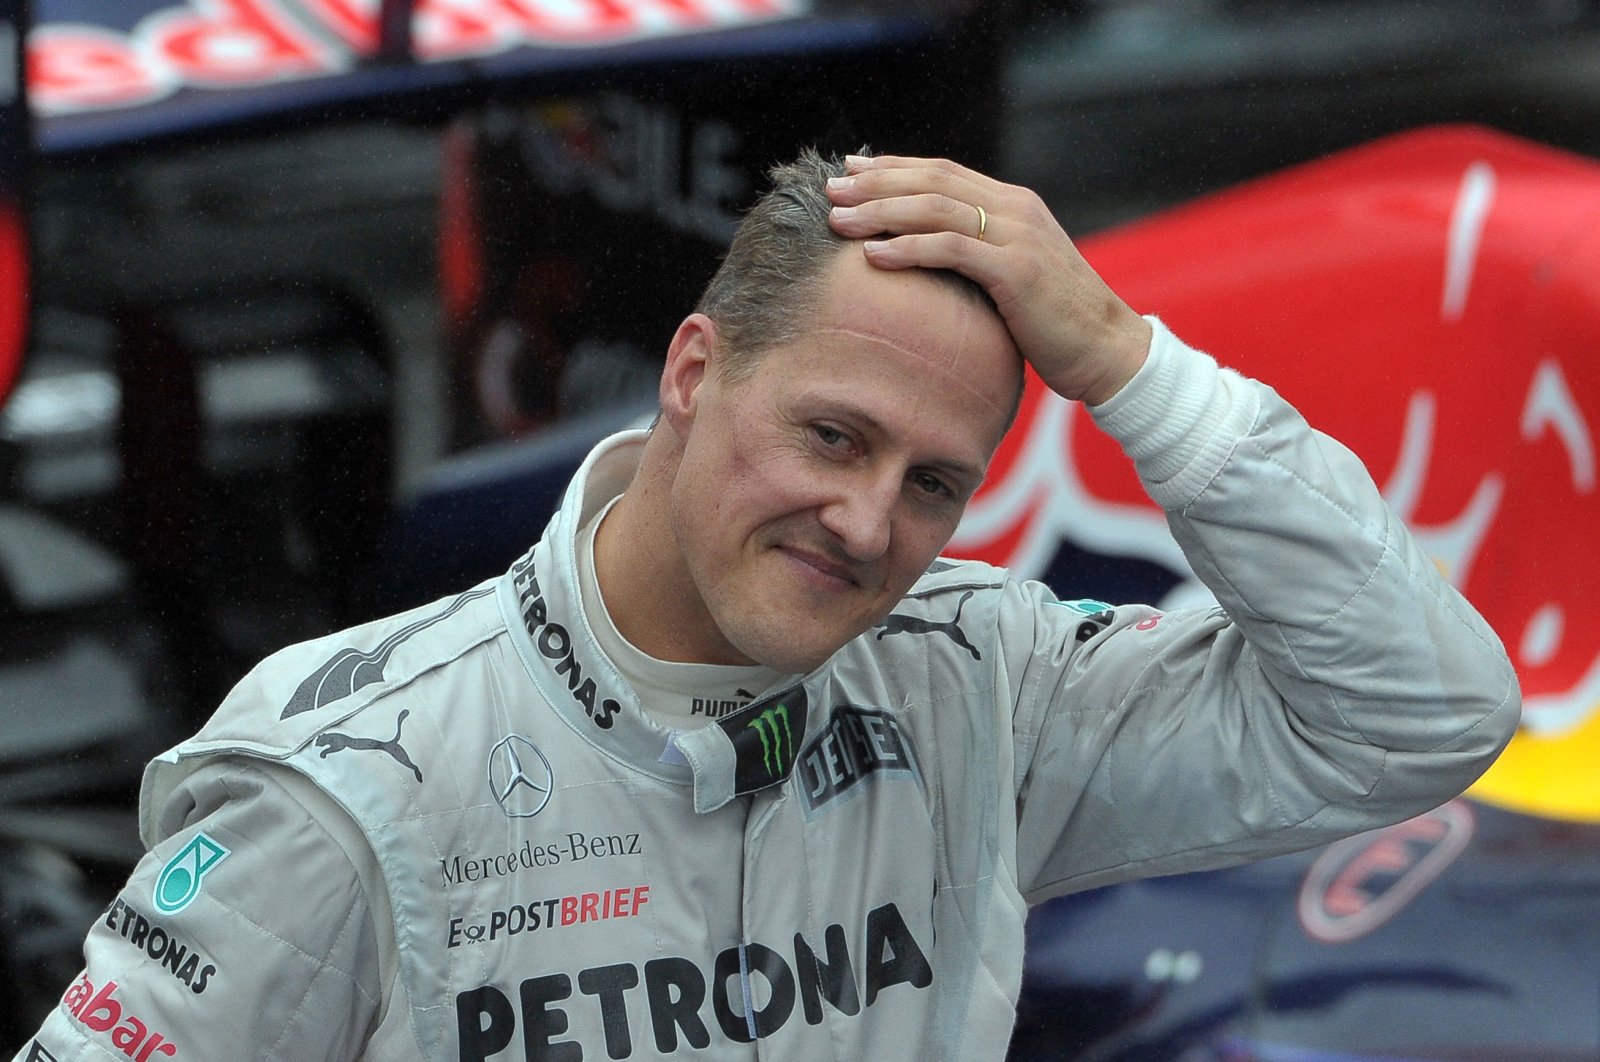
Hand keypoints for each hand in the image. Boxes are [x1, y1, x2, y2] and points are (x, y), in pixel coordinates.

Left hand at [826, 154, 1151, 405]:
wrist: (1107, 351)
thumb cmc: (1054, 324)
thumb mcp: (1013, 276)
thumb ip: (980, 255)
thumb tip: (929, 257)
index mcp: (1014, 204)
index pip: (942, 172)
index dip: (893, 168)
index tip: (850, 170)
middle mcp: (1015, 209)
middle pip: (932, 181)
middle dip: (876, 183)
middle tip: (831, 190)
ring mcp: (1018, 236)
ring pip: (936, 208)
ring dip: (881, 212)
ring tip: (839, 220)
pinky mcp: (1017, 270)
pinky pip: (952, 249)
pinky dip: (909, 248)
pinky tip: (873, 255)